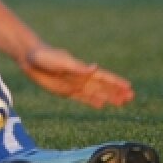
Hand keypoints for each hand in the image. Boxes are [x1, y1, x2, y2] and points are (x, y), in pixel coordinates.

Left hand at [19, 43, 133, 108]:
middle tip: (131, 97)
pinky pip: (83, 98)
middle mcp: (81, 77)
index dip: (116, 82)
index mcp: (82, 69)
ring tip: (121, 103)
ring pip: (96, 93)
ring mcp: (74, 85)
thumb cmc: (45, 57)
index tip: (129, 86)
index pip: (103, 77)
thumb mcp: (61, 62)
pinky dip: (93, 101)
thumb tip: (95, 67)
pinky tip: (101, 105)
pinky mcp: (66, 91)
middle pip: (103, 87)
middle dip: (117, 92)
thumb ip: (78, 67)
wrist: (30, 59)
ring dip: (109, 98)